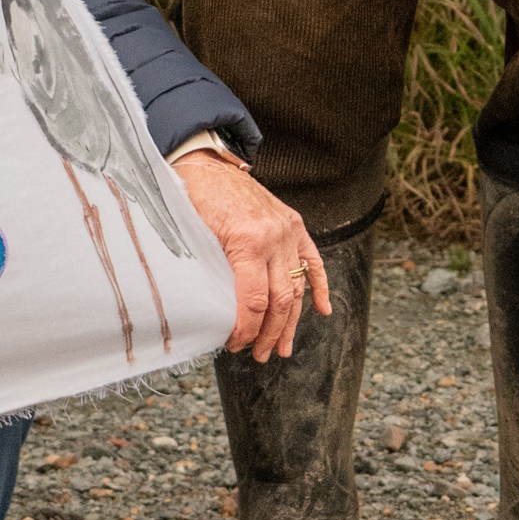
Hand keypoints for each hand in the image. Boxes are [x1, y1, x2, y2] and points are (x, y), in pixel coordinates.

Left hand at [175, 148, 327, 359]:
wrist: (207, 163)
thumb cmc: (194, 201)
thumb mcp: (195, 238)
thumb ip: (210, 273)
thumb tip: (213, 316)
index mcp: (248, 241)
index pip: (254, 301)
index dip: (246, 330)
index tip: (235, 345)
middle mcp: (275, 236)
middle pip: (280, 299)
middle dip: (270, 333)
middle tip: (260, 355)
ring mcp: (288, 229)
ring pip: (298, 285)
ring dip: (292, 321)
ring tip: (283, 347)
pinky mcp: (293, 223)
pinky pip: (313, 259)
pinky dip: (320, 286)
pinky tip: (324, 311)